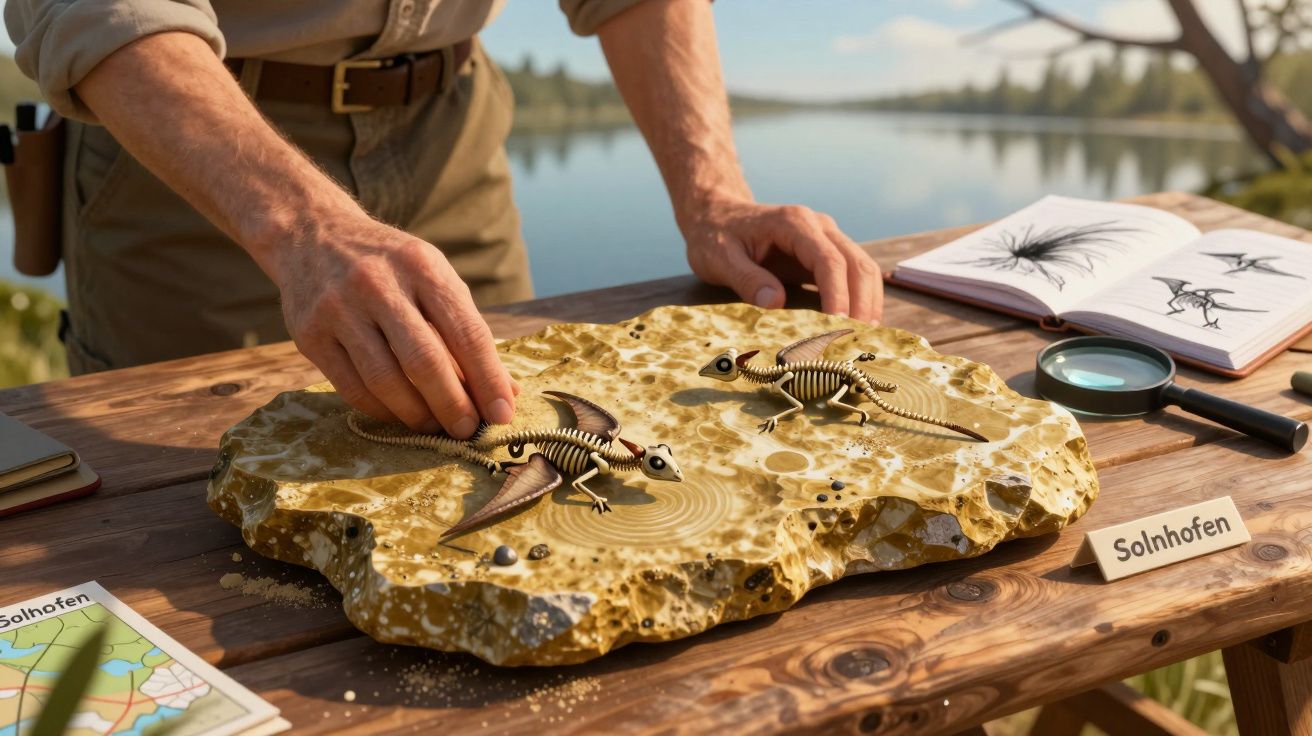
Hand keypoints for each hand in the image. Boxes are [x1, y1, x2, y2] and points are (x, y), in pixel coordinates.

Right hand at [273, 213, 515, 438]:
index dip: (488, 379)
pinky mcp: (310, 334)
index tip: (502, 414)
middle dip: (453, 405)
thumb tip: (506, 391)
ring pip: (385, 381)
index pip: (465, 332)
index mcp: (422, 267)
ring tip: (436, 427)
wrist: (313, 234)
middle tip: (468, 431)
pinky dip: (383, 411)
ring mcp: (339, 309)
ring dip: (417, 415)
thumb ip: (467, 330)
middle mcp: (378, 284)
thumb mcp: (433, 278)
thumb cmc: (390, 265)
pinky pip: (353, 389)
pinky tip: (400, 416)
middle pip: (424, 362)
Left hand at [681, 197, 883, 322]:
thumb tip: (776, 302)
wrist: (717, 215)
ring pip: (863, 268)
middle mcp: (818, 226)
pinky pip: (853, 275)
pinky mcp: (826, 253)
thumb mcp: (719, 258)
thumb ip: (746, 278)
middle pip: (857, 263)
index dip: (838, 294)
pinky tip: (858, 327)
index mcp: (793, 223)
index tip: (839, 325)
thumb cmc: (714, 236)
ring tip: (866, 339)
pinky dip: (861, 300)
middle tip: (860, 341)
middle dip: (862, 303)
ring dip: (869, 303)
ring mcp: (826, 238)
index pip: (828, 260)